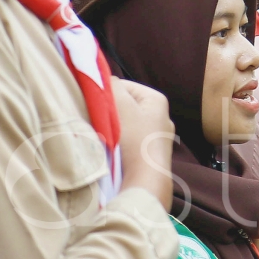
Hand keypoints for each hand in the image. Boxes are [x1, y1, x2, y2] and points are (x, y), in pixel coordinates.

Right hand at [113, 78, 174, 209]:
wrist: (145, 181)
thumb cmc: (135, 140)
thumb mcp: (120, 105)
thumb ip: (111, 85)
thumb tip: (104, 78)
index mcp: (157, 100)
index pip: (122, 86)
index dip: (106, 94)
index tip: (98, 106)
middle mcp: (161, 116)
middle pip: (124, 106)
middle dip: (110, 112)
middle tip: (101, 123)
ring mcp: (156, 137)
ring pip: (124, 124)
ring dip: (112, 129)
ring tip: (108, 138)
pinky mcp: (149, 154)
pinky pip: (128, 141)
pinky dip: (119, 143)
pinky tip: (114, 151)